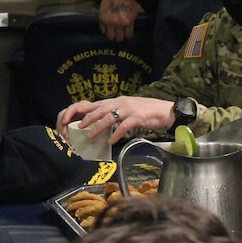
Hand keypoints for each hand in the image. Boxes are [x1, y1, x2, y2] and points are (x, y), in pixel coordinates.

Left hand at [56, 96, 177, 144]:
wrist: (167, 110)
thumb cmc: (148, 111)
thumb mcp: (129, 110)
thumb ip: (117, 114)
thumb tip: (103, 124)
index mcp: (118, 101)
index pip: (98, 104)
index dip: (85, 111)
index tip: (75, 119)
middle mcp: (122, 103)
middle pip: (101, 109)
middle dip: (88, 118)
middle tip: (78, 127)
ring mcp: (130, 109)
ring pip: (110, 117)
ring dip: (98, 127)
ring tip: (90, 136)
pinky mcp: (138, 117)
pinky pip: (124, 126)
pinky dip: (116, 134)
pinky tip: (111, 142)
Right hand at [98, 0, 142, 40]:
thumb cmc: (128, 0)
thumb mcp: (137, 8)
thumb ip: (139, 15)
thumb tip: (144, 19)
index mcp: (128, 22)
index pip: (128, 36)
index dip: (128, 35)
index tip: (127, 33)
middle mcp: (118, 24)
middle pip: (119, 38)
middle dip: (120, 37)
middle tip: (120, 34)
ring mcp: (109, 23)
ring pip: (110, 37)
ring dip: (112, 36)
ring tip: (113, 33)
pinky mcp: (102, 20)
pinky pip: (102, 30)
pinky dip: (105, 30)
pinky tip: (107, 28)